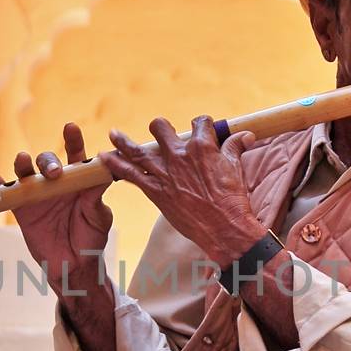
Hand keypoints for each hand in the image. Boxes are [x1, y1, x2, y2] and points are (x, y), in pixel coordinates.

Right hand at [0, 122, 112, 279]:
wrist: (74, 264)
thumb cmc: (91, 236)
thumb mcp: (99, 215)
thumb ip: (96, 194)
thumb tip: (102, 171)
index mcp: (77, 180)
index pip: (74, 154)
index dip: (72, 140)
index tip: (70, 128)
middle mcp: (55, 183)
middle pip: (47, 161)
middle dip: (48, 161)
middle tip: (53, 173)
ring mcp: (36, 194)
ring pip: (25, 173)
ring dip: (22, 164)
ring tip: (22, 160)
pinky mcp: (21, 209)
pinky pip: (6, 193)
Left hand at [100, 115, 262, 264]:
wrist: (224, 228)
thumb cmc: (233, 199)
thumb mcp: (236, 168)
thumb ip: (235, 148)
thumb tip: (245, 134)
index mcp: (202, 146)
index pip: (199, 123)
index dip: (201, 125)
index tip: (201, 130)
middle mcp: (180, 155)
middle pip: (162, 128)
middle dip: (162, 128)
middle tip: (161, 134)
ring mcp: (165, 172)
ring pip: (139, 149)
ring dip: (124, 141)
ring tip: (113, 134)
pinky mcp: (156, 190)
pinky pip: (129, 174)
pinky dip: (116, 165)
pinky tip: (105, 158)